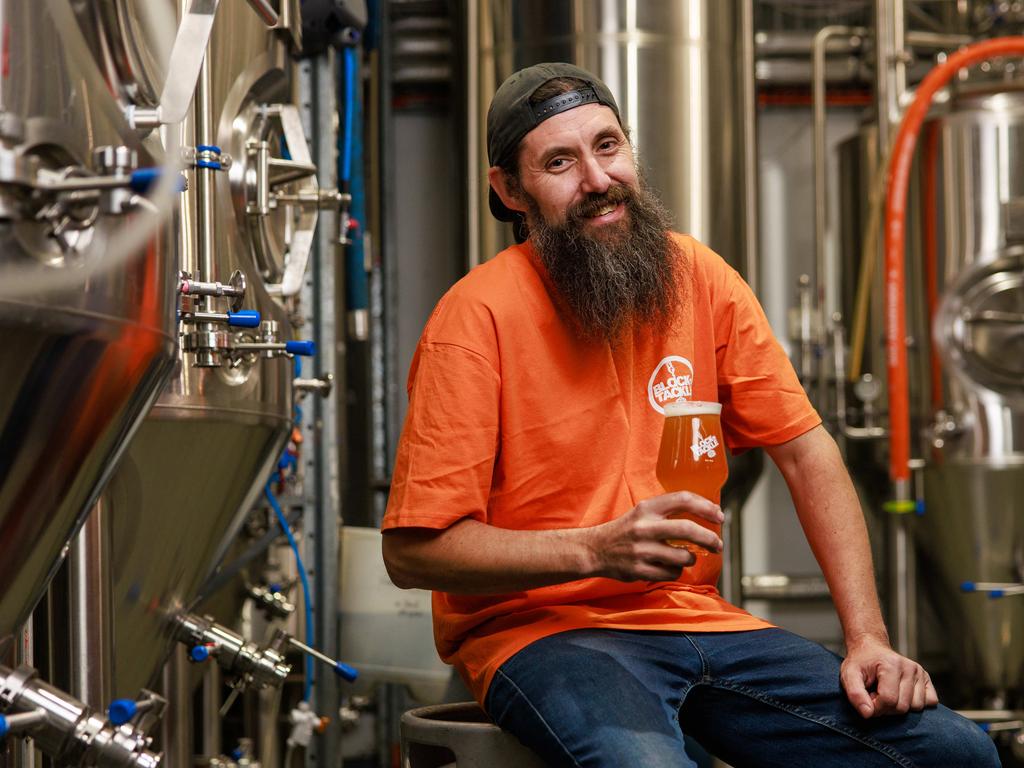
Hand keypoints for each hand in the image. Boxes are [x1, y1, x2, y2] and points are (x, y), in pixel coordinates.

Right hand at [587, 492, 723, 581]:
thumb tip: (706, 513)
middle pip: (688, 529)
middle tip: (718, 545)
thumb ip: (668, 511)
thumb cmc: (626, 530)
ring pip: (683, 556)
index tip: (719, 516)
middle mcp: (644, 527)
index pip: (682, 499)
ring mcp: (641, 550)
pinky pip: (672, 573)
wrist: (595, 549)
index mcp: (647, 508)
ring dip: (689, 558)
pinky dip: (675, 571)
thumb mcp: (643, 512)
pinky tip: (666, 567)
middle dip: (710, 538)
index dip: (706, 507)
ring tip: (682, 557)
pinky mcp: (639, 570)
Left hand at [840, 636, 939, 717]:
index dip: (875, 706)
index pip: (888, 700)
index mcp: (891, 664)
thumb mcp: (848, 675)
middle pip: (902, 707)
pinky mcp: (926, 677)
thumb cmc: (860, 663)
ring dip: (900, 707)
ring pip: (917, 707)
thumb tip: (867, 714)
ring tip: (887, 694)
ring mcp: (920, 672)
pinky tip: (901, 694)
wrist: (871, 649)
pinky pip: (930, 701)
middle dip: (886, 708)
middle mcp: (909, 667)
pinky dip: (915, 703)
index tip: (868, 698)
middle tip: (876, 695)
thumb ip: (855, 694)